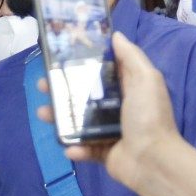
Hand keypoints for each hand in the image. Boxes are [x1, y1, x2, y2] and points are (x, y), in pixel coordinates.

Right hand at [35, 32, 178, 188]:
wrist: (153, 160)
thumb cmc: (148, 116)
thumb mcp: (145, 78)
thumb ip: (131, 56)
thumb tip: (116, 35)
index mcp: (128, 87)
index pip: (101, 71)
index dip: (81, 63)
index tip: (60, 56)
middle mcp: (118, 107)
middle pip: (84, 95)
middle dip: (62, 89)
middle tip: (43, 84)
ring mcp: (109, 131)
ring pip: (78, 121)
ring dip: (59, 117)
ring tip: (43, 113)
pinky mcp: (103, 153)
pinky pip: (84, 148)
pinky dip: (74, 147)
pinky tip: (69, 146)